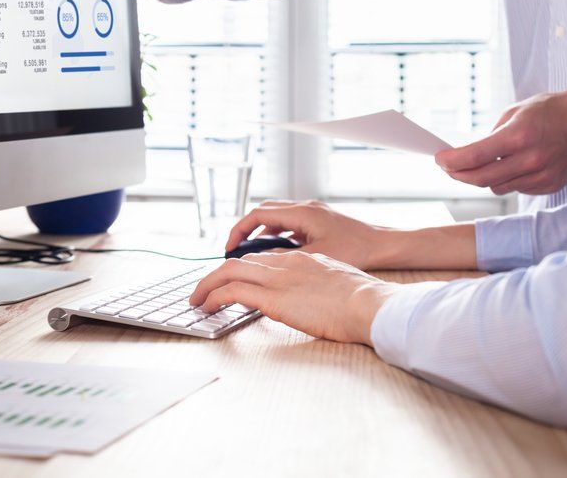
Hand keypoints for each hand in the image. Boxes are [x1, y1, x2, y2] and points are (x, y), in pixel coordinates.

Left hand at [189, 252, 396, 344]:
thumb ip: (318, 285)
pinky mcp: (272, 297)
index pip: (263, 259)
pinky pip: (232, 291)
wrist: (369, 304)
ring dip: (208, 285)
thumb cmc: (363, 302)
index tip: (232, 281)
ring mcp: (278, 278)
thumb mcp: (337, 284)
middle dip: (217, 275)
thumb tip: (312, 297)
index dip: (243, 270)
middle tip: (204, 289)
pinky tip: (207, 307)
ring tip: (197, 300)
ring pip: (229, 272)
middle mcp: (286, 263)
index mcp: (303, 260)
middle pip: (241, 262)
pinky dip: (214, 297)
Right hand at [226, 200, 386, 270]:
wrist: (384, 245)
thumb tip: (260, 262)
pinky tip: (278, 253)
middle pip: (264, 212)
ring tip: (252, 254)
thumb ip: (285, 258)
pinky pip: (290, 223)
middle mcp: (305, 207)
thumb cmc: (357, 250)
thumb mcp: (315, 257)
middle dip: (246, 230)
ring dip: (262, 233)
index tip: (229, 247)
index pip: (258, 214)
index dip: (239, 230)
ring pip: (277, 217)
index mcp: (302, 213)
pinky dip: (278, 235)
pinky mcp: (319, 221)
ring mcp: (313, 213)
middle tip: (235, 250)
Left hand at [435, 86, 566, 195]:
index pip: (474, 157)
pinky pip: (517, 188)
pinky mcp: (550, 185)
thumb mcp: (515, 112)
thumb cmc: (551, 110)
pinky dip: (507, 180)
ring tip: (480, 164)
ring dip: (483, 178)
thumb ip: (491, 136)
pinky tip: (510, 166)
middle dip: (458, 175)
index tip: (439, 159)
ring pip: (497, 187)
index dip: (451, 161)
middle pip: (481, 179)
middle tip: (448, 168)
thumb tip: (469, 154)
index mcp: (518, 136)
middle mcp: (530, 159)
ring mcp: (541, 175)